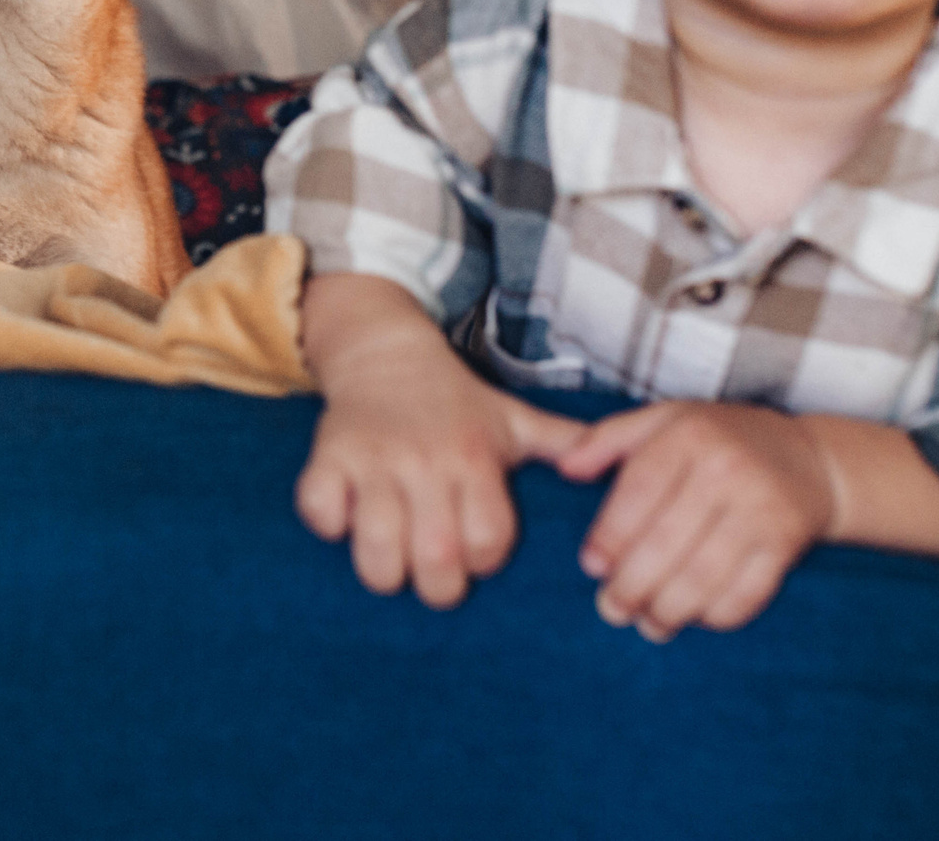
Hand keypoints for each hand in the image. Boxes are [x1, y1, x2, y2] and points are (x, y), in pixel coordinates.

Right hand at [297, 276, 583, 608]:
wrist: (386, 352)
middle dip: (436, 586)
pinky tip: (347, 518)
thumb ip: (565, 443)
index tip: (474, 554)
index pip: (487, 542)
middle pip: (435, 558)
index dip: (482, 562)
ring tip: (392, 559)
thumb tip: (618, 467)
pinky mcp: (328, 456)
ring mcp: (373, 460)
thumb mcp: (513, 417)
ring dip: (384, 570)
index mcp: (475, 457)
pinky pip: (321, 513)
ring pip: (375, 551)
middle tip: (433, 575)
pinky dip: (330, 526)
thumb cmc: (457, 401)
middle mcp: (426, 460)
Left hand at [556, 402, 840, 641]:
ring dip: (669, 611)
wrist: (809, 458)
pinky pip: (745, 593)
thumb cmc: (721, 440)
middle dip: (631, 587)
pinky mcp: (787, 543)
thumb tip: (564, 469)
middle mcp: (727, 469)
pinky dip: (715, 615)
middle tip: (611, 610)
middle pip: (665, 543)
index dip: (610, 537)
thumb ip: (607, 438)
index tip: (592, 566)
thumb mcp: (665, 419)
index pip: (638, 494)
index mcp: (689, 435)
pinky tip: (695, 617)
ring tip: (649, 624)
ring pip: (702, 577)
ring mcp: (761, 508)